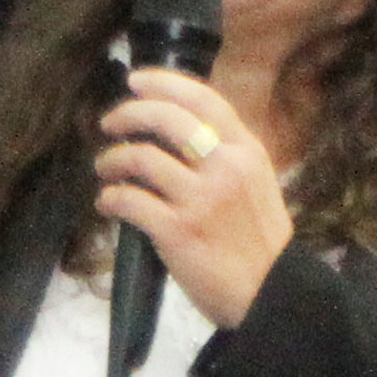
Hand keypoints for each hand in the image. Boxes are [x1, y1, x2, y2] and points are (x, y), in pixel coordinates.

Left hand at [93, 65, 292, 331]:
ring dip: (113, 160)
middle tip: (110, 123)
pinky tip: (108, 203)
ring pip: (141, 158)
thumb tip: (179, 127)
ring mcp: (201, 199)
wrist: (270, 294)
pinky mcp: (178, 231)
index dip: (162, 83)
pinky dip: (111, 198)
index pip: (202, 98)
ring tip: (106, 169)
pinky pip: (130, 201)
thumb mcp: (257, 183)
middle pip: (165, 118)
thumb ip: (226, 153)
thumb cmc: (258, 242)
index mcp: (246, 151)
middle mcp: (225, 167)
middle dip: (128, 114)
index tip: (135, 82)